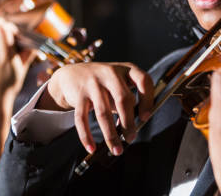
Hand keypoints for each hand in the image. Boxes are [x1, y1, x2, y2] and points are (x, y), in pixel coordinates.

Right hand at [38, 62, 153, 155]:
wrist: (73, 75)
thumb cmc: (103, 84)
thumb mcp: (119, 85)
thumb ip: (127, 102)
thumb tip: (132, 129)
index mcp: (126, 70)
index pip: (143, 80)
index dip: (147, 99)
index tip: (145, 118)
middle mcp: (110, 73)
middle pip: (123, 99)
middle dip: (129, 123)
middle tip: (131, 139)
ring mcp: (93, 82)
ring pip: (103, 112)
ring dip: (111, 135)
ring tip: (117, 150)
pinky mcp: (79, 94)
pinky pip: (82, 118)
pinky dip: (86, 136)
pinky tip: (92, 147)